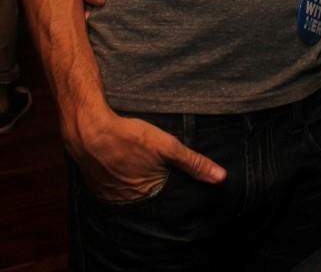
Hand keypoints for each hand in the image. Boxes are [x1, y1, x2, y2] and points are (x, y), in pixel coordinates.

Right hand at [71, 107, 225, 202]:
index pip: (167, 197)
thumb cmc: (128, 136)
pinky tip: (120, 161)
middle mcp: (128, 201)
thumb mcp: (166, 145)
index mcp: (147, 195)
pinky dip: (119, 176)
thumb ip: (193, 162)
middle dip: (153, 182)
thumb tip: (221, 178)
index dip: (171, 185)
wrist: (88, 129)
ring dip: (135, 179)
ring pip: (130, 189)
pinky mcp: (97, 184)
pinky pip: (113, 184)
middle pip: (148, 194)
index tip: (172, 175)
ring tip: (136, 162)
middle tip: (152, 164)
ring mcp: (110, 194)